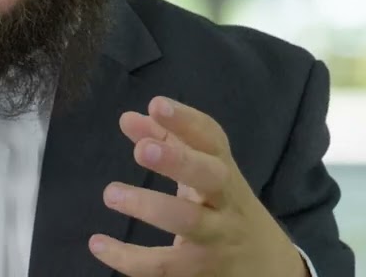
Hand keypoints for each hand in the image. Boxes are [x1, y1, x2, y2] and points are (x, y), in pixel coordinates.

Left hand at [89, 96, 306, 276]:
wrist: (268, 267)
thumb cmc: (224, 207)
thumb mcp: (204, 173)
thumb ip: (167, 142)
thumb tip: (129, 118)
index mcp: (224, 171)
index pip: (212, 140)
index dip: (186, 120)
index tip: (156, 104)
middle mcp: (225, 202)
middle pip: (210, 177)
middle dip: (178, 161)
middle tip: (142, 150)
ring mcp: (216, 238)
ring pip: (188, 222)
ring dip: (149, 206)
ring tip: (111, 193)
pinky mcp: (201, 271)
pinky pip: (164, 265)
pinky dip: (128, 258)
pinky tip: (98, 244)